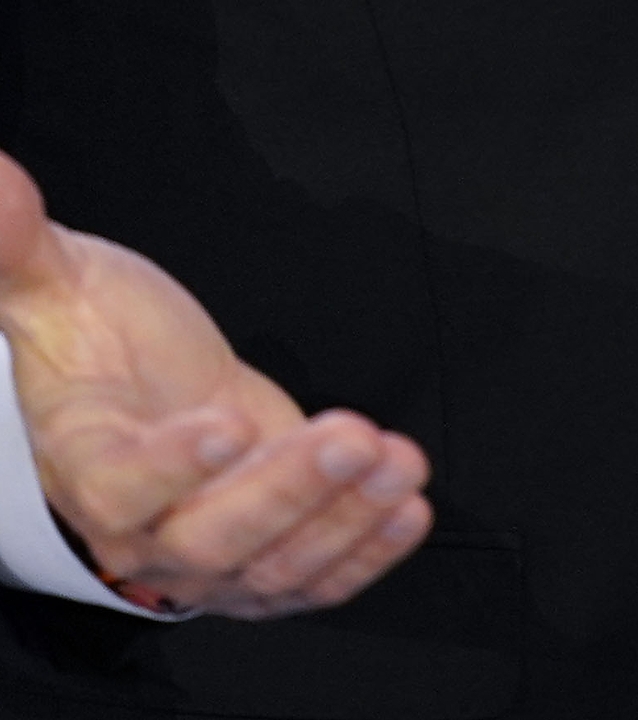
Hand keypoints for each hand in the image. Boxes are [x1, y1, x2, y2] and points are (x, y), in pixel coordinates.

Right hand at [0, 148, 432, 618]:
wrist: (143, 391)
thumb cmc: (97, 341)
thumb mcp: (59, 285)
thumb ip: (19, 247)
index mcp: (87, 462)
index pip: (117, 489)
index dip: (168, 469)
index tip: (227, 423)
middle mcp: (141, 528)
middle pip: (209, 539)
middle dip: (288, 492)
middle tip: (353, 436)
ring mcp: (206, 554)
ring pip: (271, 566)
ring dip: (344, 520)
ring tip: (398, 464)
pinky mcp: (265, 558)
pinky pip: (312, 581)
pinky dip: (363, 555)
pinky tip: (408, 510)